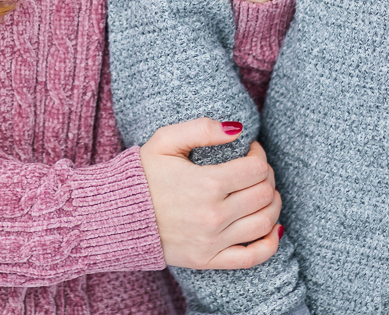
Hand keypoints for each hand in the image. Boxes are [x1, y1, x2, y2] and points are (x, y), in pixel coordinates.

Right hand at [139, 119, 282, 269]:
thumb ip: (202, 129)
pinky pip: (252, 257)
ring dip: (272, 204)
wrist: (116, 215)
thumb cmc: (142, 175)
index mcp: (207, 184)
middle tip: (254, 169)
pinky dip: (270, 243)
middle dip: (267, 176)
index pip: (257, 169)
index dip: (259, 155)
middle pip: (265, 194)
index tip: (249, 151)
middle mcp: (213, 215)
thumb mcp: (165, 141)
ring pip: (264, 222)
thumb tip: (238, 130)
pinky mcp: (208, 260)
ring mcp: (212, 241)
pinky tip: (271, 228)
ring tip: (262, 192)